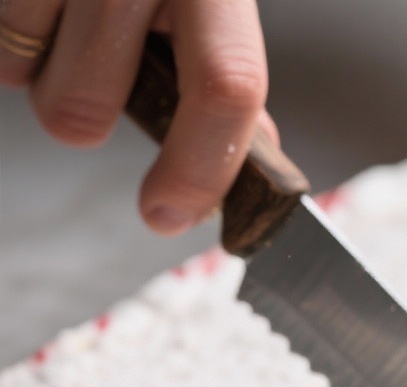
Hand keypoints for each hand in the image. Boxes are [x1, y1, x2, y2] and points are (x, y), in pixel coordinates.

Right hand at [0, 0, 275, 234]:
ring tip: (67, 19)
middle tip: (98, 73)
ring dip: (44, 70)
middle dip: (86, 118)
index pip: (225, 84)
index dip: (198, 167)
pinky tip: (41, 1)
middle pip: (88, 106)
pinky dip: (14, 39)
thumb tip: (249, 156)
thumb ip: (226, 67)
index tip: (169, 212)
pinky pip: (0, 44)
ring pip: (32, 79)